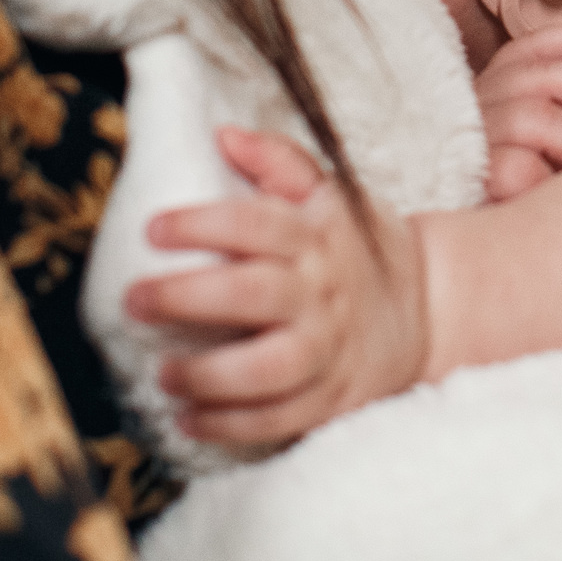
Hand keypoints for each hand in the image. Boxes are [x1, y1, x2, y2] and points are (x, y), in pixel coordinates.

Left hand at [125, 126, 426, 445]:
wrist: (427, 310)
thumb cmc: (359, 248)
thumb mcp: (330, 195)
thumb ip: (279, 161)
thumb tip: (224, 135)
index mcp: (315, 236)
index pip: (255, 223)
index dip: (201, 225)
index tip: (152, 230)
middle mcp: (319, 293)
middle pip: (251, 295)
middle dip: (187, 298)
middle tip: (134, 299)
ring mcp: (326, 350)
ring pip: (266, 369)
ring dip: (208, 375)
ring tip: (162, 373)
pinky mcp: (330, 398)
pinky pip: (278, 419)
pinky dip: (231, 425)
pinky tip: (188, 419)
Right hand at [473, 25, 561, 200]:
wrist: (487, 264)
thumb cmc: (531, 203)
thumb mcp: (556, 149)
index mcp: (493, 99)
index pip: (523, 52)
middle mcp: (475, 114)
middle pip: (535, 74)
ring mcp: (471, 144)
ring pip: (533, 115)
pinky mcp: (471, 179)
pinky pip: (519, 164)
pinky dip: (548, 177)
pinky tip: (552, 196)